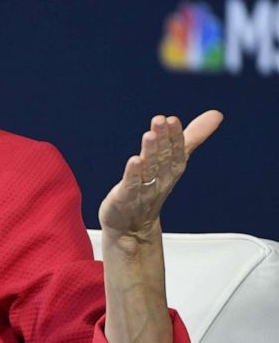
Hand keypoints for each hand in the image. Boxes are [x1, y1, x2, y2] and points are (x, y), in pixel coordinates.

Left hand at [99, 110, 222, 243]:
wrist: (132, 228)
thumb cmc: (151, 190)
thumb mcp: (171, 162)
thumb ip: (191, 138)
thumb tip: (216, 114)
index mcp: (171, 171)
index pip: (177, 153)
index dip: (176, 137)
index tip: (173, 119)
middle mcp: (159, 181)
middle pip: (163, 159)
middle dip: (164, 140)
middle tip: (161, 120)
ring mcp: (143, 191)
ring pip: (149, 171)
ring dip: (150, 152)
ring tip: (150, 135)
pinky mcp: (125, 199)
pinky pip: (131, 186)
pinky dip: (133, 174)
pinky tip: (134, 161)